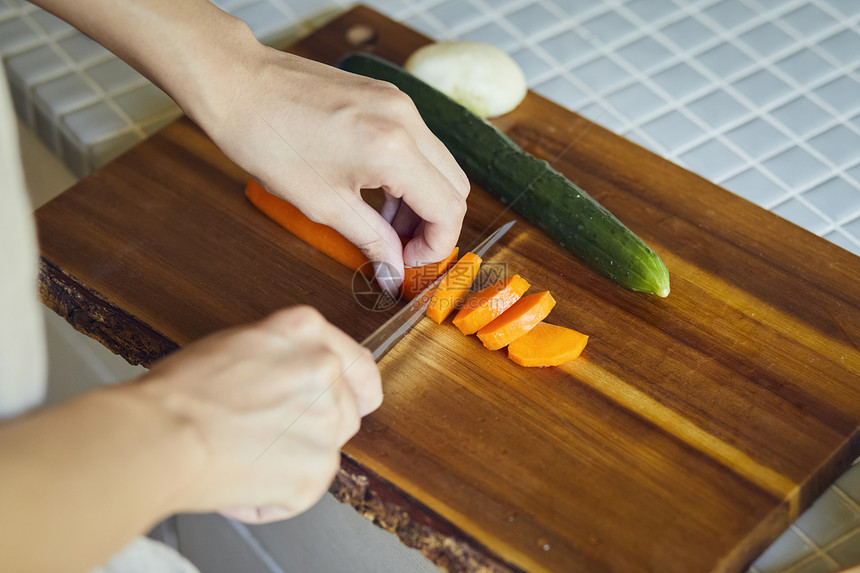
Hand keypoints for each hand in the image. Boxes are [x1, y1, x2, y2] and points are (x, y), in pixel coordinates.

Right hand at [135, 307, 381, 522]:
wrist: (159, 436)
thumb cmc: (179, 393)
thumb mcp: (239, 344)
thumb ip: (283, 355)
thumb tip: (294, 378)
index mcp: (306, 332)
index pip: (358, 365)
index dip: (356, 389)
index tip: (356, 401)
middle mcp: (325, 369)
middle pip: (345, 412)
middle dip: (313, 429)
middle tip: (264, 436)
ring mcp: (326, 420)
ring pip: (326, 452)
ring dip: (292, 460)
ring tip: (244, 455)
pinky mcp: (316, 468)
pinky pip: (303, 490)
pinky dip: (274, 496)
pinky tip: (239, 479)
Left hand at [197, 45, 470, 292]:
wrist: (237, 84)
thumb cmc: (268, 140)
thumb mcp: (323, 204)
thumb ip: (371, 240)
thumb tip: (395, 272)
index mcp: (393, 150)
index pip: (448, 209)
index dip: (436, 247)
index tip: (411, 265)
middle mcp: (407, 121)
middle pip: (455, 187)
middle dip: (434, 226)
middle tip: (402, 252)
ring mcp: (400, 104)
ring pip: (440, 166)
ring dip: (422, 203)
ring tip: (385, 227)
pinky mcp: (387, 97)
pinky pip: (419, 145)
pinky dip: (410, 176)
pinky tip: (378, 195)